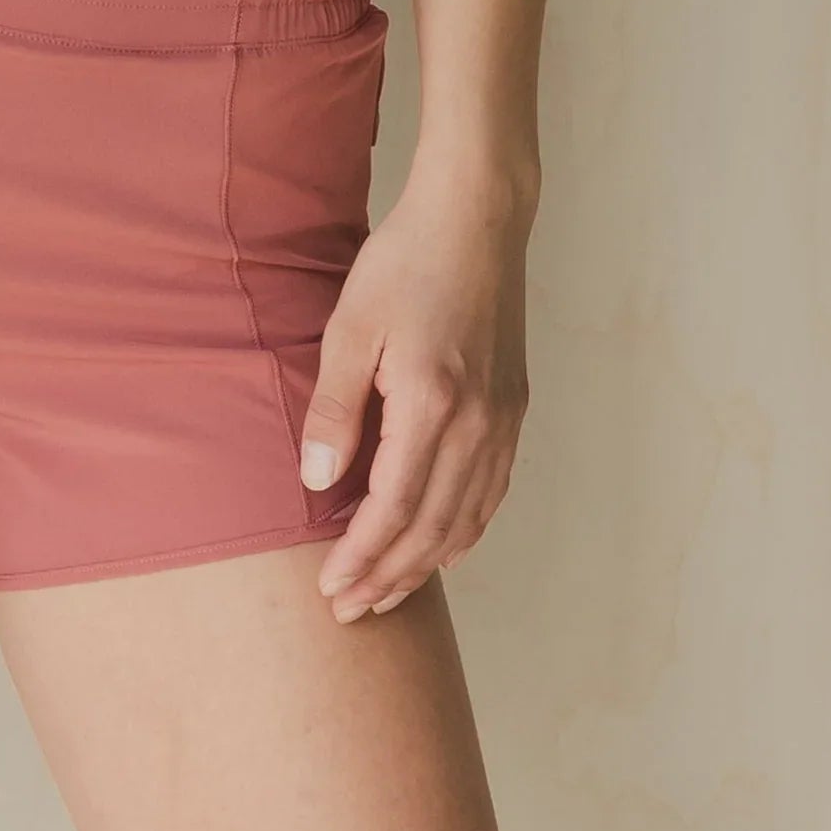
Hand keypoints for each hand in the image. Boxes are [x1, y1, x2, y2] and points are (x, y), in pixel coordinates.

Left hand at [296, 167, 532, 622]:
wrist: (478, 218)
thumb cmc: (405, 263)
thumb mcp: (349, 328)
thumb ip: (333, 410)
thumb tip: (317, 484)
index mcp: (432, 404)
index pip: (394, 509)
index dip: (361, 558)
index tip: (330, 590)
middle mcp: (478, 423)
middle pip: (432, 529)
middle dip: (390, 578)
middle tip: (351, 612)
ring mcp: (503, 420)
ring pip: (467, 518)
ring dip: (426, 565)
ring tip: (387, 593)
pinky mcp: (513, 410)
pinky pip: (491, 492)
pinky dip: (464, 531)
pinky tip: (441, 549)